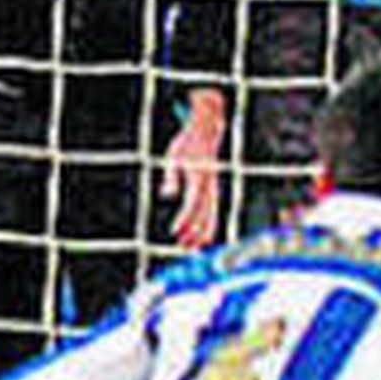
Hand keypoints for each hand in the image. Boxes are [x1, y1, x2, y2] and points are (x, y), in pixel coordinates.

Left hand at [161, 88, 225, 248]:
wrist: (206, 131)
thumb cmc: (187, 143)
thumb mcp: (174, 157)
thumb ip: (172, 177)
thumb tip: (167, 194)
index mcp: (199, 178)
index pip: (192, 204)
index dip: (184, 220)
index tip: (175, 232)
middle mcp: (208, 186)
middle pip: (203, 215)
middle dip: (193, 232)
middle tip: (183, 247)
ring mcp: (213, 188)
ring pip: (210, 216)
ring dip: (202, 233)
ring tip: (194, 248)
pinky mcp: (212, 190)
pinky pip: (212, 212)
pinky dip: (209, 226)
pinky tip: (205, 238)